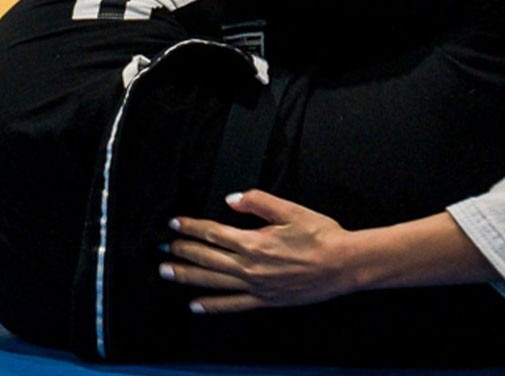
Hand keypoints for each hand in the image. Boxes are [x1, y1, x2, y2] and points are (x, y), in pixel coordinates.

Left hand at [160, 190, 359, 313]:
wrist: (343, 265)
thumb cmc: (322, 236)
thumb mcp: (291, 210)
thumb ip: (259, 202)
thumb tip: (232, 199)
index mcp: (254, 242)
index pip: (213, 233)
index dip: (191, 227)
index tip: (174, 224)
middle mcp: (250, 266)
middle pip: (207, 258)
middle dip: (181, 251)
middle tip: (161, 248)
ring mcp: (256, 286)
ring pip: (213, 282)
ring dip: (187, 276)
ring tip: (166, 272)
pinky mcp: (266, 300)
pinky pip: (233, 305)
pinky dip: (212, 306)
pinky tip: (196, 306)